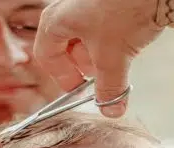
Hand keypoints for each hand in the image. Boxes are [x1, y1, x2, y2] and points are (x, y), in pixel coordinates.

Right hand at [34, 0, 164, 116]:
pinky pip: (100, 24)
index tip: (80, 91)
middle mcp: (66, 8)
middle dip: (85, 67)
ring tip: (117, 60)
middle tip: (101, 77)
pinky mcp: (104, 1)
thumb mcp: (114, 58)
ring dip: (99, 55)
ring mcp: (84, 2)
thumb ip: (110, 88)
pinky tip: (127, 42)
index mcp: (55, 21)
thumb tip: (109, 110)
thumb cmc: (123, 9)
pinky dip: (110, 39)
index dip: (64, 79)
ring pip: (84, 36)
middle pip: (65, 47)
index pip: (47, 57)